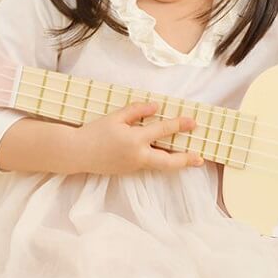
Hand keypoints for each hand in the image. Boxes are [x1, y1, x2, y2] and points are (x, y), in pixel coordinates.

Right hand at [77, 101, 204, 175]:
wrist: (76, 153)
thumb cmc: (94, 132)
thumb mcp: (115, 117)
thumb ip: (136, 111)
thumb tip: (155, 106)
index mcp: (134, 140)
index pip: (162, 130)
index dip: (179, 125)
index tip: (192, 121)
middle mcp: (137, 156)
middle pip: (168, 162)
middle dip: (185, 160)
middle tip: (200, 158)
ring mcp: (134, 166)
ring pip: (160, 166)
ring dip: (176, 162)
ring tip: (190, 159)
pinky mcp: (129, 170)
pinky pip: (149, 165)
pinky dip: (161, 161)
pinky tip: (167, 156)